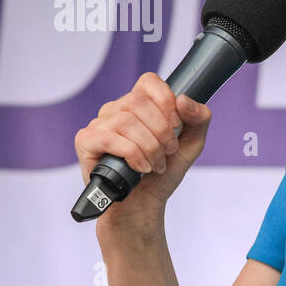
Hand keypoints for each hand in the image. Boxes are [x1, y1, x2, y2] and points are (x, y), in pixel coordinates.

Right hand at [73, 71, 212, 223]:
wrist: (144, 203)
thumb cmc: (163, 171)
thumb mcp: (191, 144)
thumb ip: (199, 118)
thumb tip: (183, 99)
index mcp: (140, 104)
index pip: (149, 81)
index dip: (165, 100)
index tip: (176, 124)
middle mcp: (117, 109)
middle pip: (138, 102)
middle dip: (161, 131)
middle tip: (168, 152)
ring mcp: (99, 124)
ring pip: (126, 121)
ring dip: (149, 147)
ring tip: (155, 165)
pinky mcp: (86, 141)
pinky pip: (108, 137)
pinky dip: (132, 154)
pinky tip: (140, 168)